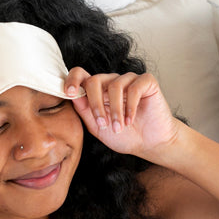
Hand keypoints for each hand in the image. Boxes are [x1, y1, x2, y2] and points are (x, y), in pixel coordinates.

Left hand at [65, 68, 179, 160]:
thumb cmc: (124, 136)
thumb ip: (84, 111)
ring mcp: (129, 80)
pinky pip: (134, 88)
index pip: (81, 75)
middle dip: (95, 104)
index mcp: (98, 91)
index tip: (68, 92)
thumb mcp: (97, 127)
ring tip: (119, 127)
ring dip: (115, 111)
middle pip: (94, 80)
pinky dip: (130, 107)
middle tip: (102, 124)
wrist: (150, 144)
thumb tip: (71, 95)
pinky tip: (130, 121)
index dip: (72, 79)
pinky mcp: (146, 82)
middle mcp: (112, 82)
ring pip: (114, 86)